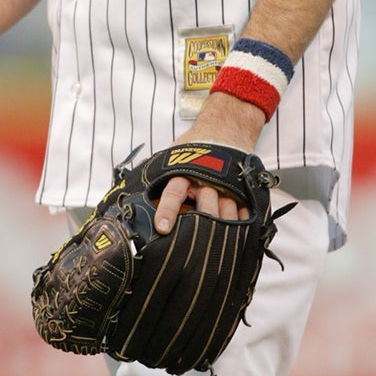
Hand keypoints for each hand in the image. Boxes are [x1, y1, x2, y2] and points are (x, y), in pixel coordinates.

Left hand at [153, 92, 266, 234]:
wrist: (224, 127)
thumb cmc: (194, 147)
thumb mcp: (173, 156)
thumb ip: (157, 175)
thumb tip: (131, 195)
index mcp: (184, 171)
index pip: (173, 192)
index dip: (167, 210)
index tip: (162, 227)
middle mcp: (206, 178)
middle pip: (206, 208)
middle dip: (202, 227)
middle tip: (197, 246)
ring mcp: (226, 184)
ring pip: (227, 211)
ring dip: (224, 230)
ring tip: (217, 248)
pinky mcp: (241, 189)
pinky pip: (244, 209)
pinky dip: (243, 223)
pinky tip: (240, 235)